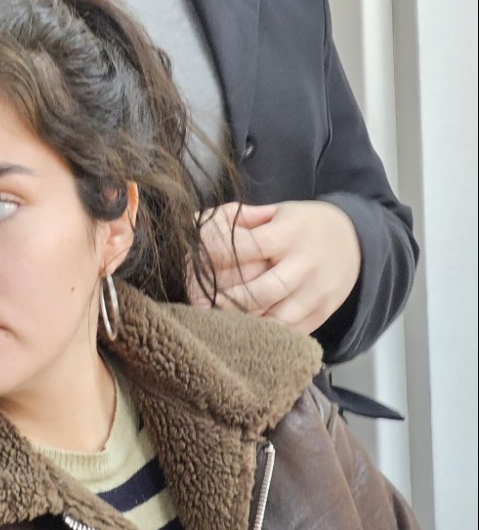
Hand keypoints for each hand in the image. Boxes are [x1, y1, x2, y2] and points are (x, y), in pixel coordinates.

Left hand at [189, 201, 360, 334]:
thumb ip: (242, 219)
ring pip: (273, 318)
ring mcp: (316, 293)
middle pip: (258, 290)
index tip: (192, 259)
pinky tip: (239, 331)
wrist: (355, 240)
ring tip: (210, 319)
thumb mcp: (278, 211)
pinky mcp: (322, 314)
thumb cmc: (302, 225)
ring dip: (239, 321)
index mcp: (290, 233)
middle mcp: (305, 265)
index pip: (247, 246)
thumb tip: (200, 225)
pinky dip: (262, 335)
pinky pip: (288, 332)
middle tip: (194, 299)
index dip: (216, 254)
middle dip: (222, 297)